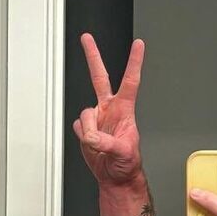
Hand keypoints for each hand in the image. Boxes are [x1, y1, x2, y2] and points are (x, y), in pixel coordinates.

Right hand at [72, 34, 145, 187]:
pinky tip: (93, 145)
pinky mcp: (86, 128)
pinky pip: (78, 128)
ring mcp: (97, 118)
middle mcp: (110, 109)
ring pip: (84, 113)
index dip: (134, 62)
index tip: (138, 45)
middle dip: (92, 56)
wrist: (116, 177)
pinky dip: (83, 137)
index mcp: (125, 110)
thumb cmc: (128, 163)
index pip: (130, 81)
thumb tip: (91, 135)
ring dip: (89, 130)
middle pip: (99, 77)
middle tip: (87, 38)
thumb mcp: (124, 152)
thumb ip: (106, 142)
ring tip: (99, 144)